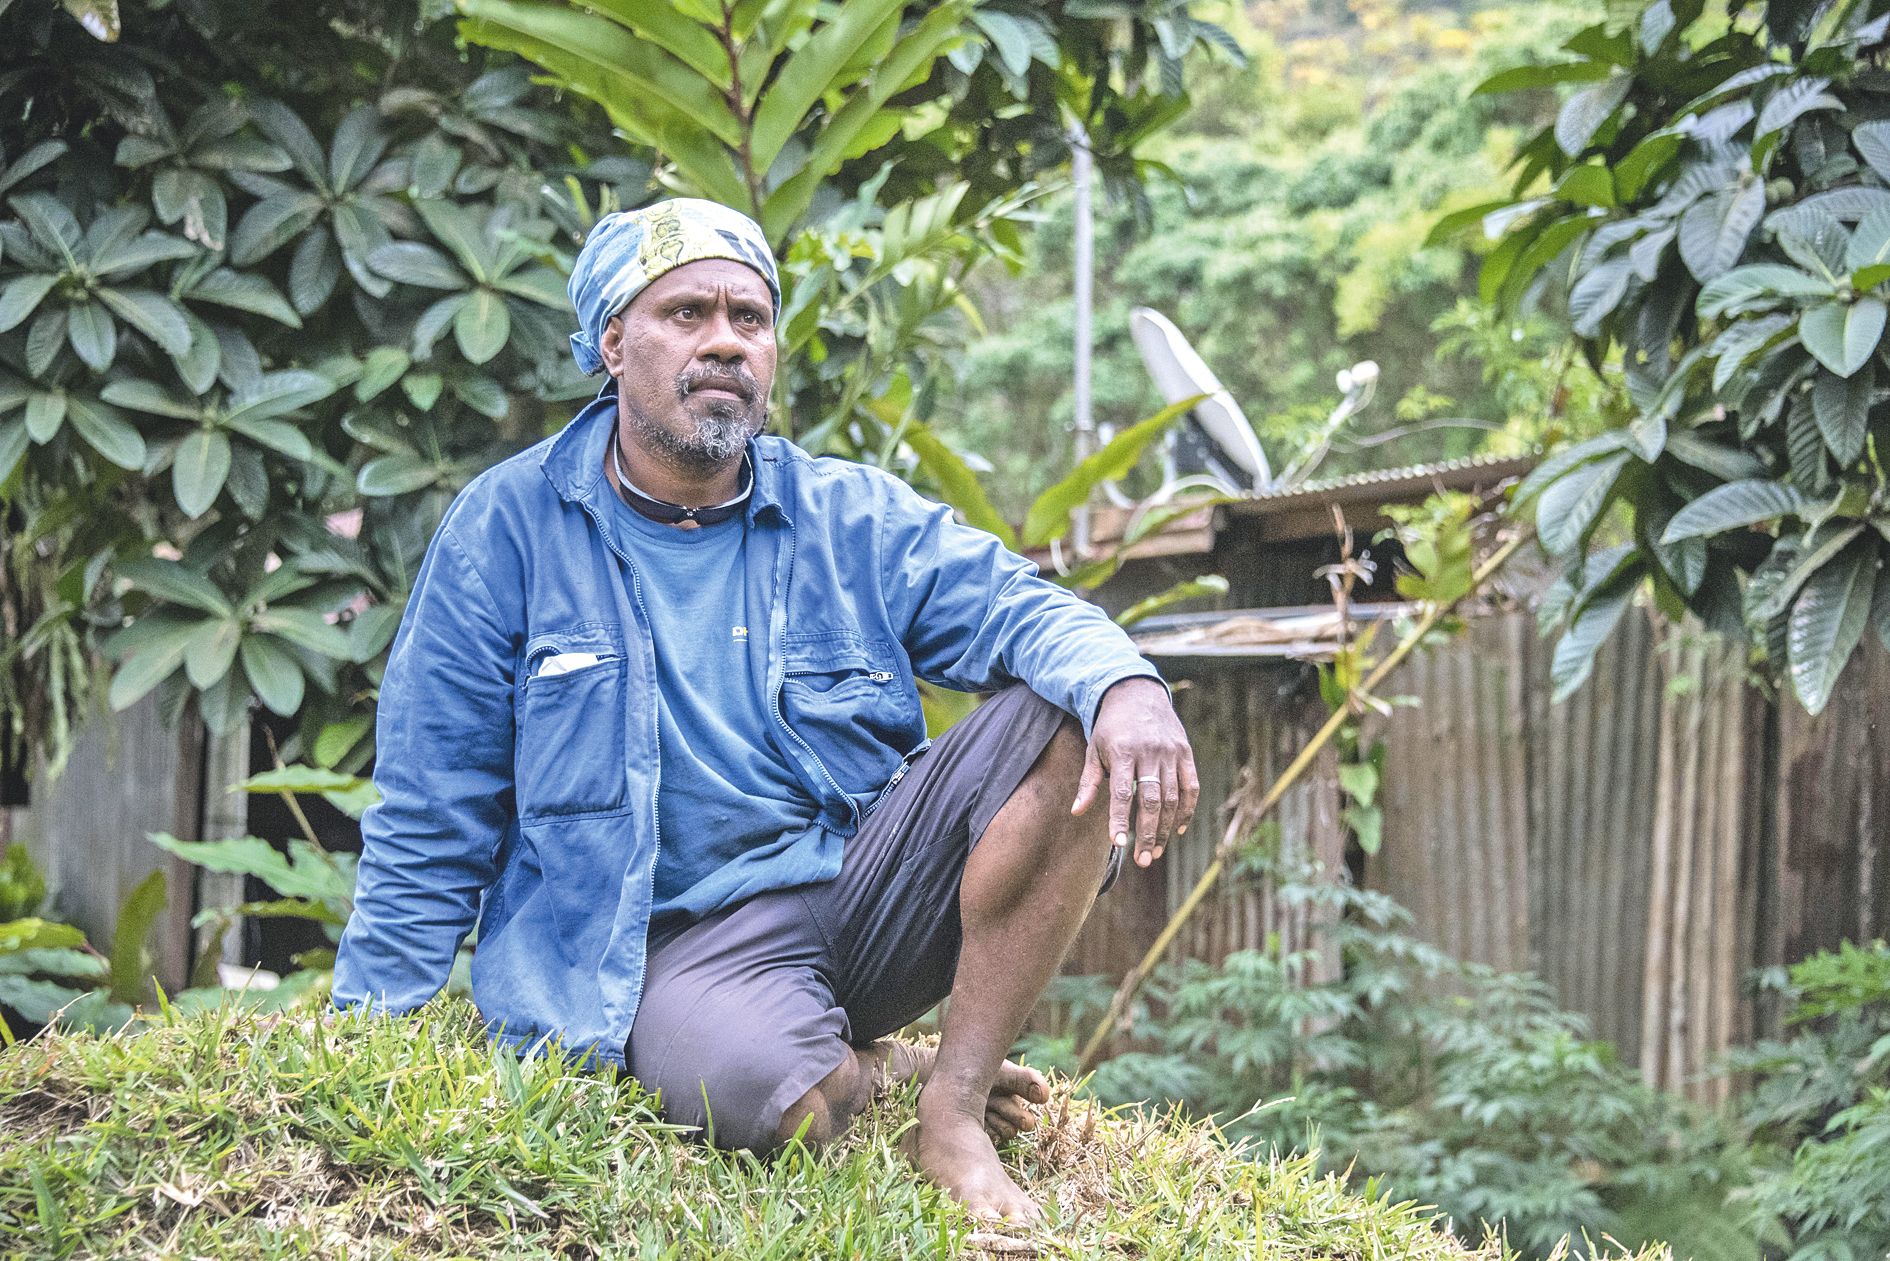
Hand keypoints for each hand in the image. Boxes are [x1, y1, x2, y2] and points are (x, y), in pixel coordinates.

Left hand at [1069, 677, 1197, 868]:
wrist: (1137, 693)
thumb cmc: (1110, 727)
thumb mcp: (1093, 750)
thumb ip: (1088, 783)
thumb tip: (1076, 813)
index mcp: (1123, 752)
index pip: (1123, 793)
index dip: (1120, 819)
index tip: (1118, 844)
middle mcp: (1150, 753)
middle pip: (1151, 801)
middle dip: (1147, 833)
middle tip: (1142, 860)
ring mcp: (1171, 753)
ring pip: (1172, 798)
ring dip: (1165, 828)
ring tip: (1155, 852)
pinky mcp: (1186, 753)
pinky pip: (1191, 787)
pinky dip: (1186, 810)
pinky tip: (1178, 830)